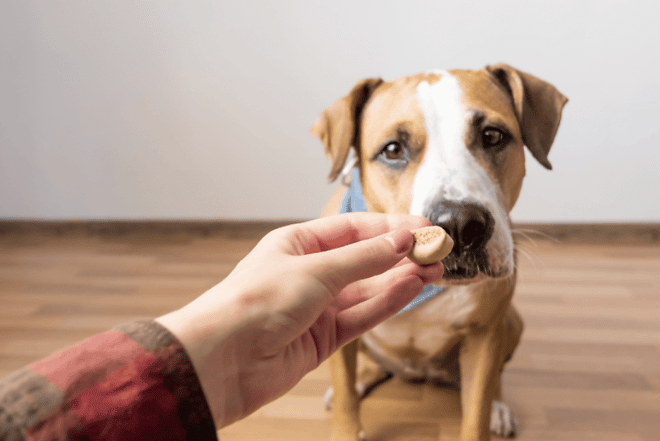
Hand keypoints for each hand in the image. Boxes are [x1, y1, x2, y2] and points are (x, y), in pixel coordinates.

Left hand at [155, 213, 442, 427]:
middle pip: (364, 259)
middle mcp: (308, 273)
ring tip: (434, 268)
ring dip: (401, 278)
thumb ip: (363, 258)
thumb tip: (401, 240)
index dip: (390, 228)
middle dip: (401, 254)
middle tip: (437, 250)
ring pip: (368, 289)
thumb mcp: (314, 270)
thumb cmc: (251, 303)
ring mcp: (317, 307)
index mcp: (296, 244)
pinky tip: (411, 288)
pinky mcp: (323, 338)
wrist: (222, 361)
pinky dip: (388, 302)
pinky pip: (363, 315)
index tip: (423, 228)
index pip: (353, 229)